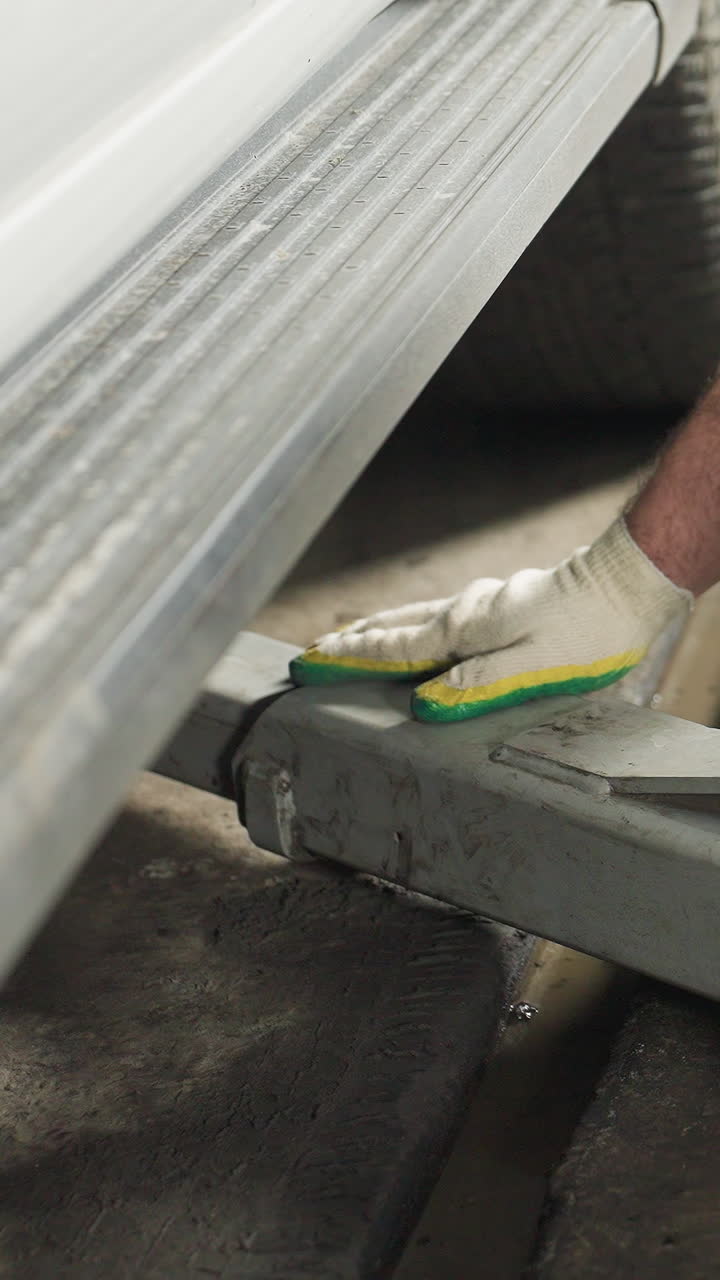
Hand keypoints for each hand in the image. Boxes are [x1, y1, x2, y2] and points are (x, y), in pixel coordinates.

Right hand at [290, 518, 691, 721]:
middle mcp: (467, 611)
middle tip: (313, 653)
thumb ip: (477, 684)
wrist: (630, 581)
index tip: (309, 663)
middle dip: (352, 641)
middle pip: (395, 626)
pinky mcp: (505, 601)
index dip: (348, 659)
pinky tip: (420, 627)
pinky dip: (413, 622)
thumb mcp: (534, 667)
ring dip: (379, 628)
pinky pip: (441, 613)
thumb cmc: (590, 631)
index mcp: (466, 630)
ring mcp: (485, 601)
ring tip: (350, 638)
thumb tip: (423, 702)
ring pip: (416, 615)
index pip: (393, 648)